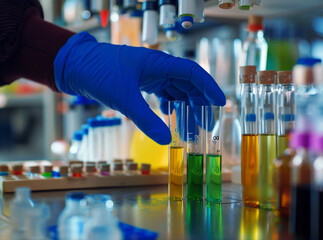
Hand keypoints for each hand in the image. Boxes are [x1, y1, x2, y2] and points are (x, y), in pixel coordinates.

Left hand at [54, 32, 224, 144]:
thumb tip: (166, 141)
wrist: (76, 66)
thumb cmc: (99, 74)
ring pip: (176, 90)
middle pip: (188, 84)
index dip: (209, 88)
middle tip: (205, 126)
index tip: (220, 104)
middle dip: (198, 105)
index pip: (193, 73)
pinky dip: (170, 105)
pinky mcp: (142, 81)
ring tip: (190, 128)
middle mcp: (158, 67)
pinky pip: (163, 92)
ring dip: (185, 108)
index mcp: (159, 64)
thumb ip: (147, 120)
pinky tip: (170, 116)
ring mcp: (151, 74)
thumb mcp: (125, 99)